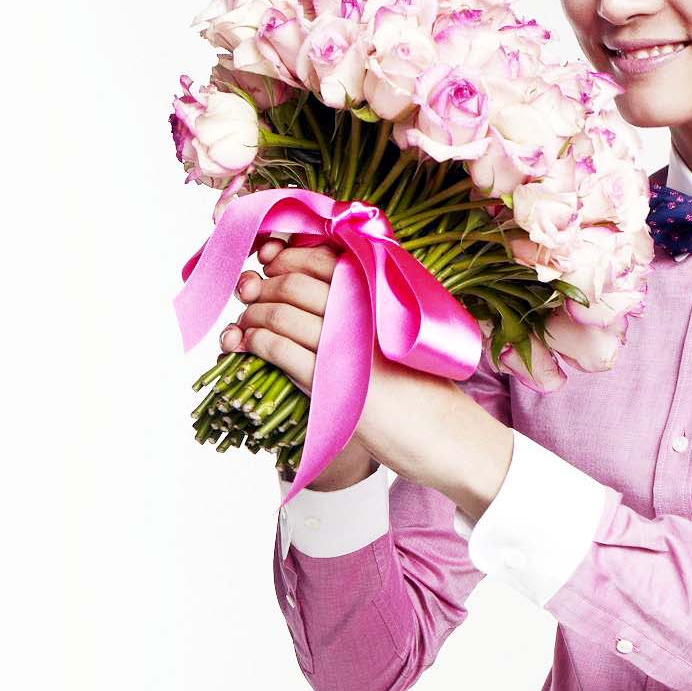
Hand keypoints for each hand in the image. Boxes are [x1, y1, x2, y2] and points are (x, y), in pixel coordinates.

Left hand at [224, 235, 463, 488]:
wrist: (448, 435)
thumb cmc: (426, 390)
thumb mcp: (402, 337)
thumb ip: (367, 310)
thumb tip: (315, 288)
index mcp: (383, 293)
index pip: (323, 256)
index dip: (287, 255)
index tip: (270, 261)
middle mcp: (365, 310)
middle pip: (294, 281)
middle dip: (261, 284)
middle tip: (248, 293)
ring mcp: (347, 342)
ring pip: (279, 312)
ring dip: (251, 315)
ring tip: (243, 324)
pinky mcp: (332, 380)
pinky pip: (277, 348)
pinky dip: (253, 341)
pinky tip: (246, 344)